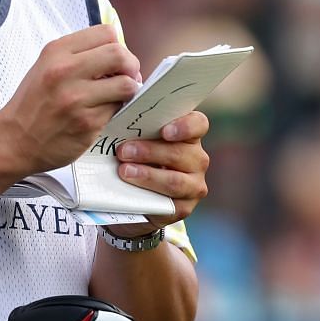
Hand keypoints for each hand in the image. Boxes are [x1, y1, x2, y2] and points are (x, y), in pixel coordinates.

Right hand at [0, 25, 142, 174]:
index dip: (118, 46)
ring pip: (126, 85)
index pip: (107, 33)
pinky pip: (117, 110)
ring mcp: (77, 99)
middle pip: (120, 55)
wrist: (14, 140)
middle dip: (131, 66)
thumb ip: (80, 55)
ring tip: (116, 96)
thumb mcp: (47, 65)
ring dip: (128, 91)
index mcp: (57, 52)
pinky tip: (101, 113)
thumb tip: (119, 53)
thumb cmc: (33, 103)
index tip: (116, 60)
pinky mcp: (87, 124)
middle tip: (128, 76)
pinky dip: (115, 110)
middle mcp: (66, 71)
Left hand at [110, 110, 210, 228]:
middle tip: (123, 151)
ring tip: (124, 171)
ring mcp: (194, 185)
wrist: (131, 198)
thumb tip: (120, 112)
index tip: (165, 131)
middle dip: (150, 152)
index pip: (198, 124)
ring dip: (147, 175)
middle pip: (181, 153)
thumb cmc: (135, 159)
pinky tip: (132, 190)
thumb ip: (138, 128)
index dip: (185, 126)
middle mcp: (197, 159)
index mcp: (189, 136)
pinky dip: (148, 195)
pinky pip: (169, 203)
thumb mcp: (137, 140)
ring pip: (175, 180)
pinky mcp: (184, 208)